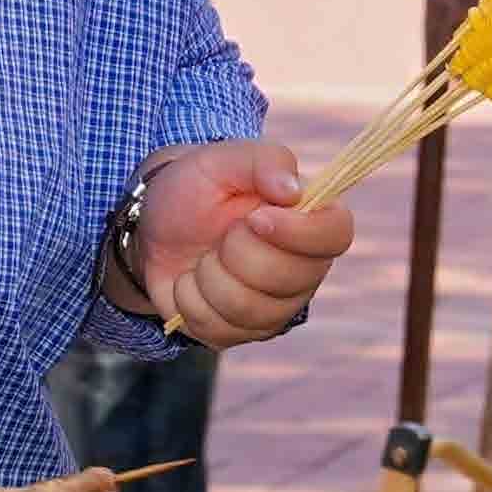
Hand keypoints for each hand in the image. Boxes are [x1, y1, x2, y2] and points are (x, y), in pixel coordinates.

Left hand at [125, 138, 355, 343]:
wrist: (155, 224)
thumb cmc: (197, 187)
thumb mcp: (221, 159)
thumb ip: (263, 162)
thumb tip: (293, 189)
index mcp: (312, 219)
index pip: (336, 235)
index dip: (298, 232)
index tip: (256, 218)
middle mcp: (305, 267)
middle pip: (287, 278)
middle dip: (236, 251)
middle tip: (221, 233)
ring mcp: (278, 305)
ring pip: (249, 308)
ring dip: (209, 276)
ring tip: (204, 256)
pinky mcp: (245, 331)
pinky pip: (219, 328)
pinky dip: (190, 300)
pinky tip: (191, 280)